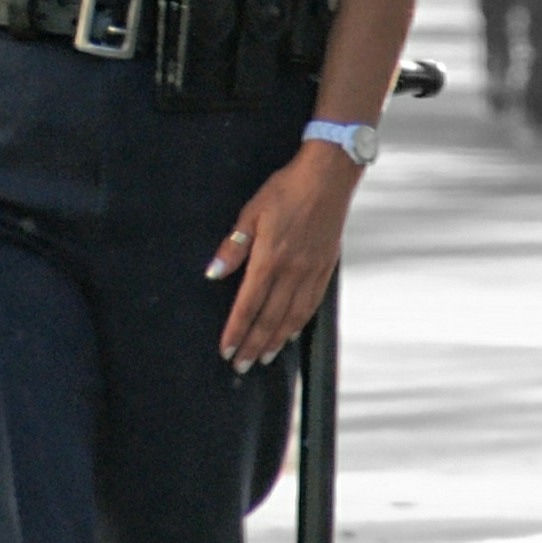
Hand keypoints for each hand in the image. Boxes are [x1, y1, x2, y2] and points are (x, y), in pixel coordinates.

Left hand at [205, 143, 356, 371]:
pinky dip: (299, 324)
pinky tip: (291, 333)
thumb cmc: (286, 190)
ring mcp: (311, 271)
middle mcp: (291, 271)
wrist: (328, 177)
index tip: (226, 349)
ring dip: (276, 341)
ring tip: (264, 358)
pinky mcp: (325, 268)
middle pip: (269, 319)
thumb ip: (233, 247)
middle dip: (253, 345)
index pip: (248, 305)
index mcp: (269, 258)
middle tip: (241, 365)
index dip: (235, 331)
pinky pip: (311, 305)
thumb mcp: (251, 212)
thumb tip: (214, 272)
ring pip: (292, 317)